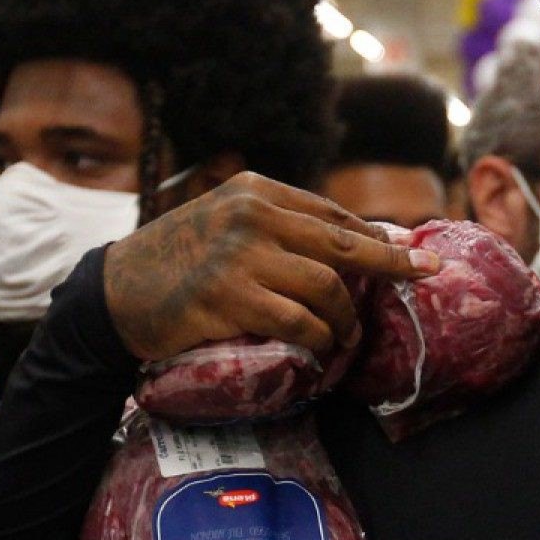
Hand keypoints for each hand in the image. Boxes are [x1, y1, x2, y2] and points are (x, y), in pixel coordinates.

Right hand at [104, 172, 438, 362]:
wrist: (113, 294)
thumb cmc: (176, 262)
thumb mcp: (226, 224)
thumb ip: (278, 229)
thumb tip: (353, 247)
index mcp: (256, 191)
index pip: (334, 216)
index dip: (377, 238)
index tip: (412, 253)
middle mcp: (252, 215)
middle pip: (344, 245)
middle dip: (392, 263)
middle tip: (426, 275)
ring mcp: (241, 256)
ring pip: (326, 288)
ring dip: (345, 319)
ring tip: (345, 337)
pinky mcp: (229, 297)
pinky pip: (297, 321)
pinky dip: (316, 339)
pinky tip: (319, 349)